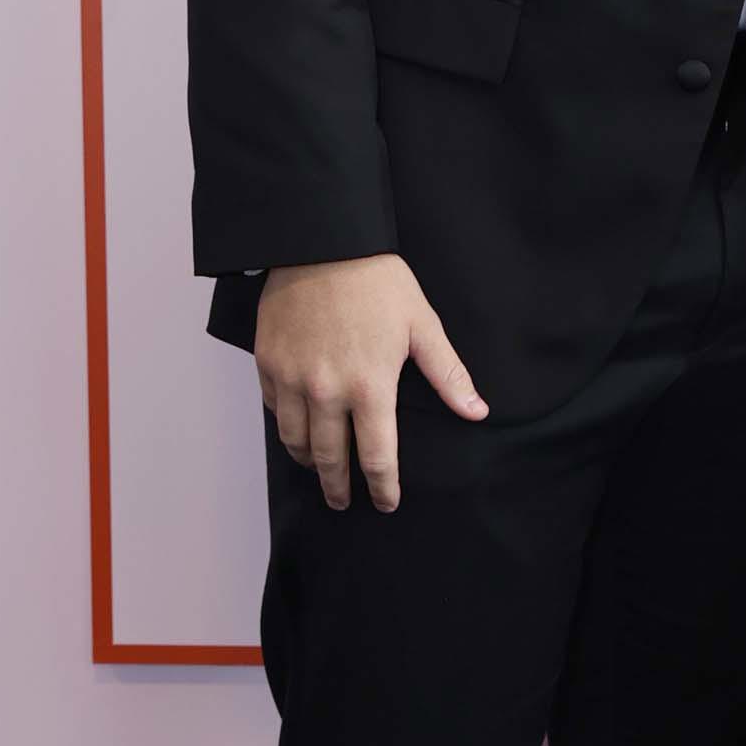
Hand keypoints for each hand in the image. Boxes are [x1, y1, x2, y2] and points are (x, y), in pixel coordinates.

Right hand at [255, 255, 487, 511]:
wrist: (321, 242)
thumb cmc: (378, 282)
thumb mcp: (422, 325)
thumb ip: (448, 374)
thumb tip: (477, 412)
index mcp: (369, 387)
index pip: (376, 457)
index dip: (383, 487)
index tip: (387, 503)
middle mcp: (326, 392)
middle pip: (330, 459)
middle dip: (338, 488)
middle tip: (343, 502)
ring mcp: (291, 379)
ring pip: (295, 440)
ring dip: (309, 461)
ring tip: (319, 468)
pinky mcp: (268, 363)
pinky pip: (273, 409)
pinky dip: (286, 425)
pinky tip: (297, 427)